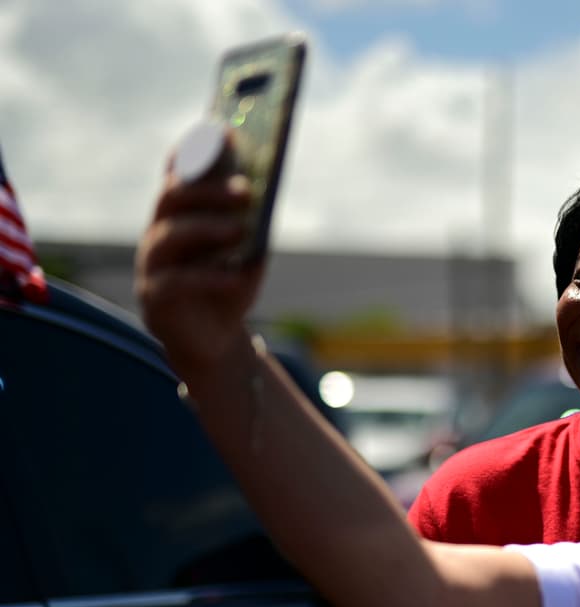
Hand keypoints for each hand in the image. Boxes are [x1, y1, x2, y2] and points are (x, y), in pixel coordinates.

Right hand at [134, 142, 261, 377]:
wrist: (214, 341)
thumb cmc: (228, 288)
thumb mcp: (248, 255)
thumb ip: (252, 226)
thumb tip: (266, 192)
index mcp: (178, 217)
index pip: (178, 175)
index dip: (194, 152)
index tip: (223, 132)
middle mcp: (159, 234)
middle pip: (172, 199)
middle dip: (207, 189)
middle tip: (245, 189)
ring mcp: (152, 265)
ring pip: (169, 235)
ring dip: (206, 228)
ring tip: (239, 229)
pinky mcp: (154, 299)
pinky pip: (178, 282)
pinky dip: (209, 277)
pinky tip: (236, 276)